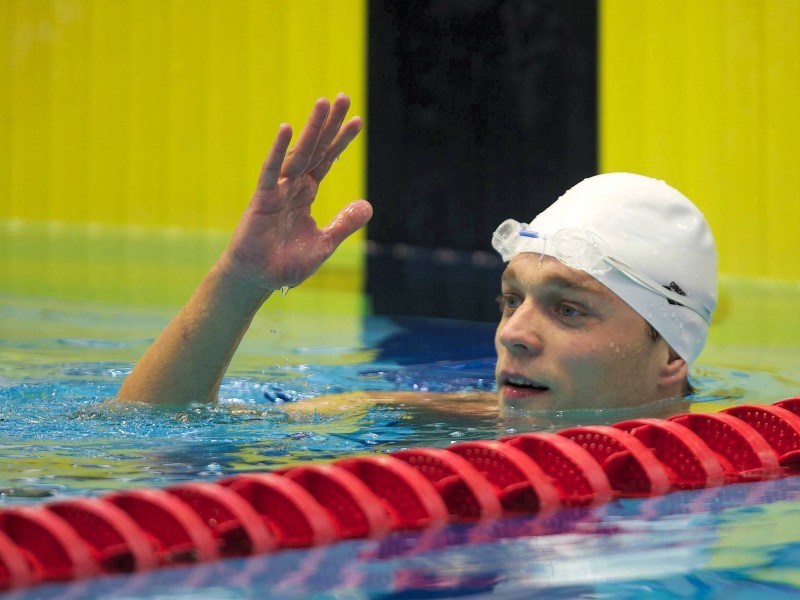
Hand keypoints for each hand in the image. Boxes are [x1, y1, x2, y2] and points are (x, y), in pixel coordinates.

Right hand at [220, 94, 372, 290]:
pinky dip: (278, 151)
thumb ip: (344, 223)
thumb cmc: (286, 264)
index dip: (341, 141)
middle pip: (315, 149)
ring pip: (298, 153)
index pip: (327, 161)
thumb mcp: (324, 243)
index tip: (357, 120)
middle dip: (329, 124)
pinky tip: (287, 129)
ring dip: (311, 128)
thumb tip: (368, 205)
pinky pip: (271, 171)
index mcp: (306, 194)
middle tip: (344, 98)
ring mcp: (276, 190)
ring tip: (324, 103)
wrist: (259, 280)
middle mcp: (292, 186)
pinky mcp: (261, 199)